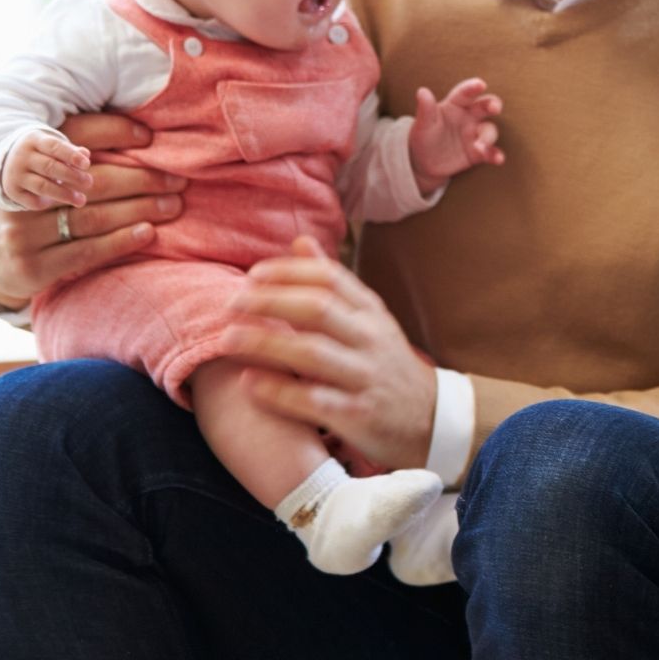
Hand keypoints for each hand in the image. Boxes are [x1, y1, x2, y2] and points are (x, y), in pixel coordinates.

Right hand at [0, 114, 184, 307]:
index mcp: (29, 166)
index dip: (112, 132)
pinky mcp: (34, 265)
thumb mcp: (52, 186)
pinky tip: (149, 232)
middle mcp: (25, 197)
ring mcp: (25, 233)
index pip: (73, 137)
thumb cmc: (40, 218)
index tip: (149, 137)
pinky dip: (121, 241)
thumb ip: (83, 165)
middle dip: (142, 180)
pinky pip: (87, 250)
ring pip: (94, 216)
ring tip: (172, 205)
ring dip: (140, 210)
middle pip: (94, 181)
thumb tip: (145, 141)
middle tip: (178, 182)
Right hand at [1, 130, 91, 209]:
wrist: (10, 162)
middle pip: (49, 167)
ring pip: (42, 186)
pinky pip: (33, 201)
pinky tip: (61, 200)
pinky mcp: (13, 191)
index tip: (86, 165)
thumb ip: (71, 151)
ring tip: (81, 200)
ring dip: (64, 194)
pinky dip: (49, 202)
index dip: (71, 156)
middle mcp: (21, 157)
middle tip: (89, 183)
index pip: (53, 146)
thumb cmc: (44, 153)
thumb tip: (85, 155)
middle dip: (72, 176)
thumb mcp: (55, 147)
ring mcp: (15, 175)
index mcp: (34, 141)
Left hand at [218, 236, 437, 469]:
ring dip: (267, 343)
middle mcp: (371, 339)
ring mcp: (365, 376)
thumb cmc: (385, 364)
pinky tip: (248, 383)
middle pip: (319, 309)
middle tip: (231, 303)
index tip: (253, 274)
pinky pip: (314, 400)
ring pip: (313, 353)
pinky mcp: (358, 414)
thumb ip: (334, 284)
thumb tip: (300, 241)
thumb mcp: (369, 319)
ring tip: (228, 339)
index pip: (330, 278)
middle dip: (270, 302)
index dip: (289, 272)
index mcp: (371, 312)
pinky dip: (279, 391)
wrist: (430, 417)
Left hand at [407, 79, 503, 191]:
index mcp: (455, 105)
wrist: (423, 163)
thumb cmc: (423, 137)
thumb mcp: (422, 125)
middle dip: (493, 105)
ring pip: (489, 130)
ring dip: (488, 137)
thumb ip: (425, 109)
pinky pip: (491, 152)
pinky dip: (496, 155)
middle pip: (485, 106)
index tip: (481, 84)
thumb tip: (422, 91)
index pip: (465, 93)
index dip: (473, 88)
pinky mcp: (479, 152)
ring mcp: (475, 134)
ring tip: (479, 147)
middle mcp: (469, 116)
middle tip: (495, 108)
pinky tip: (498, 159)